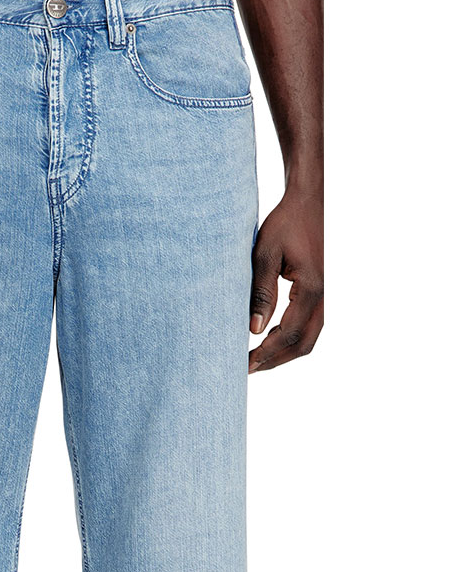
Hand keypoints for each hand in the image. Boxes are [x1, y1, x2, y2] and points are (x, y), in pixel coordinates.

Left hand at [248, 191, 323, 371]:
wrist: (309, 202)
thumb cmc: (284, 224)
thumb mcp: (264, 254)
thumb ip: (261, 292)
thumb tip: (254, 329)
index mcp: (311, 288)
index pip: (289, 333)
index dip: (267, 353)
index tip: (245, 364)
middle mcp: (323, 296)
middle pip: (304, 344)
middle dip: (275, 360)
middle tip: (247, 368)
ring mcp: (326, 294)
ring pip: (309, 337)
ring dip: (284, 352)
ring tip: (256, 358)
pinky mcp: (321, 291)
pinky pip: (310, 325)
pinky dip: (292, 338)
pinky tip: (269, 338)